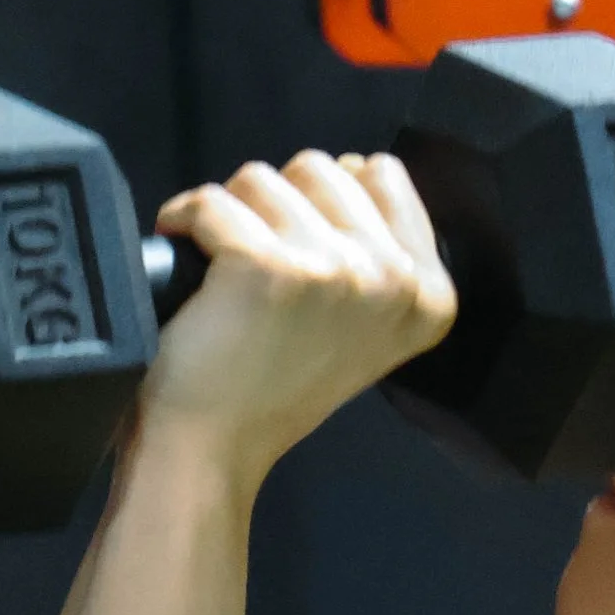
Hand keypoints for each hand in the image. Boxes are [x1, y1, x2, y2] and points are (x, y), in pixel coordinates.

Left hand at [138, 152, 456, 481]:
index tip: (301, 248)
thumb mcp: (365, 321)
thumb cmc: (277, 382)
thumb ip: (379, 249)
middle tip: (259, 266)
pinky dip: (184, 219)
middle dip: (277, 203)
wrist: (216, 447)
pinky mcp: (266, 266)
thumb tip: (353, 167)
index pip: (384, 174)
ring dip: (231, 212)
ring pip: (262, 177)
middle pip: (322, 168)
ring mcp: (335, 270)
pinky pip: (211, 201)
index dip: (327, 198)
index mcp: (430, 293)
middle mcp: (394, 279)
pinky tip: (187, 256)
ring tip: (225, 268)